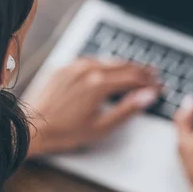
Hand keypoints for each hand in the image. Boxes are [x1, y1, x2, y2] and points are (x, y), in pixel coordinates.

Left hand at [24, 58, 159, 156]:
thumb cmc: (64, 131)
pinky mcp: (64, 68)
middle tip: (154, 75)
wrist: (32, 126)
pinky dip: (104, 63)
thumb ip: (127, 110)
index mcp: (99, 84)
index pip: (133, 78)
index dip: (150, 82)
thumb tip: (147, 97)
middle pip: (123, 66)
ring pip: (107, 60)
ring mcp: (74, 66)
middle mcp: (88, 70)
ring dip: (124, 65)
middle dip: (141, 71)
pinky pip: (90, 60)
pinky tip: (108, 68)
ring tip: (136, 70)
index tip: (160, 86)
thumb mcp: (101, 127)